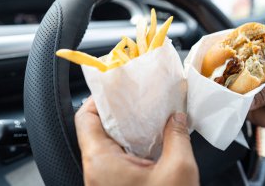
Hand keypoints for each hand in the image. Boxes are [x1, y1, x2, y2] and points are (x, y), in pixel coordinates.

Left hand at [75, 97, 198, 185]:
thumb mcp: (179, 169)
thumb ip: (178, 136)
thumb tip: (178, 117)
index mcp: (102, 161)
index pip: (85, 118)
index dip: (99, 98)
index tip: (117, 88)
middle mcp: (96, 170)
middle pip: (97, 128)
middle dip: (119, 111)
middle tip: (139, 99)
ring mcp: (104, 180)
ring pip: (108, 143)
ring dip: (128, 128)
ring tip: (148, 115)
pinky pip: (118, 158)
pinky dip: (133, 145)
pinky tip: (153, 140)